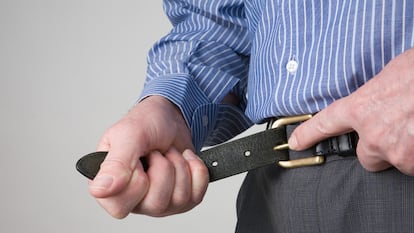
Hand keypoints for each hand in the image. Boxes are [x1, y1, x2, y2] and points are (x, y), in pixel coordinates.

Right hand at [88, 96, 208, 217]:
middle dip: (164, 169)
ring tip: (169, 153)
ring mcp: (158, 202)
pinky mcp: (181, 200)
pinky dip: (196, 171)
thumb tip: (101, 190)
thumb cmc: (147, 122)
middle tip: (156, 153)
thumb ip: (115, 163)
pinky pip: (196, 196)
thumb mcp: (128, 134)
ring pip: (179, 200)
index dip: (137, 181)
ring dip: (180, 166)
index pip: (120, 206)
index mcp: (110, 186)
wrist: (172, 117)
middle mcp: (133, 199)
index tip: (139, 159)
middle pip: (156, 204)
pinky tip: (185, 159)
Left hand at [289, 47, 413, 174]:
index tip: (296, 143)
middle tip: (398, 131)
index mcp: (363, 107)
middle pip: (364, 157)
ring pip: (393, 161)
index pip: (324, 123)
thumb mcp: (394, 74)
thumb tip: (380, 98)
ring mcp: (395, 152)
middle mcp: (374, 134)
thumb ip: (378, 94)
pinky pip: (413, 166)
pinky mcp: (413, 163)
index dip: (308, 134)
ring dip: (404, 151)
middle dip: (378, 149)